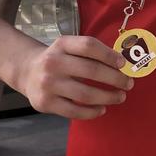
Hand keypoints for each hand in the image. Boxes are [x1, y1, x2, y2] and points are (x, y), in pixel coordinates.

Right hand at [19, 35, 133, 119]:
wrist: (27, 72)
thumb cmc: (58, 59)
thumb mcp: (69, 48)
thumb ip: (90, 53)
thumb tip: (122, 64)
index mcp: (62, 44)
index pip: (89, 46)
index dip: (109, 54)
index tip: (124, 64)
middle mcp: (53, 62)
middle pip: (91, 70)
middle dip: (115, 79)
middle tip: (128, 84)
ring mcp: (48, 84)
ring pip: (85, 94)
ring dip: (108, 97)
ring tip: (120, 97)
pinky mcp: (45, 103)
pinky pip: (74, 111)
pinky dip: (92, 112)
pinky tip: (102, 109)